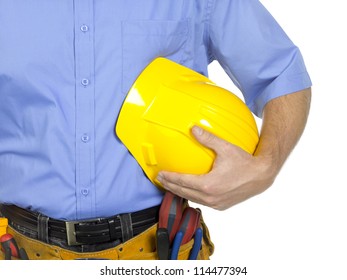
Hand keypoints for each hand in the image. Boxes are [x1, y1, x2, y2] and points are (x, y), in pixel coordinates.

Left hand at [156, 126, 275, 209]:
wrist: (261, 176)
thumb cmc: (244, 162)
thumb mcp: (225, 148)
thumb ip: (207, 138)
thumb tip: (193, 128)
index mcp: (208, 185)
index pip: (182, 182)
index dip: (169, 178)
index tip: (160, 174)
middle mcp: (210, 197)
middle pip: (183, 192)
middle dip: (170, 186)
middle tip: (160, 180)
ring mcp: (216, 204)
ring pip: (192, 199)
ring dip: (179, 192)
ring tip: (170, 185)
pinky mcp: (221, 206)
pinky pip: (202, 202)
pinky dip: (192, 196)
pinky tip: (189, 191)